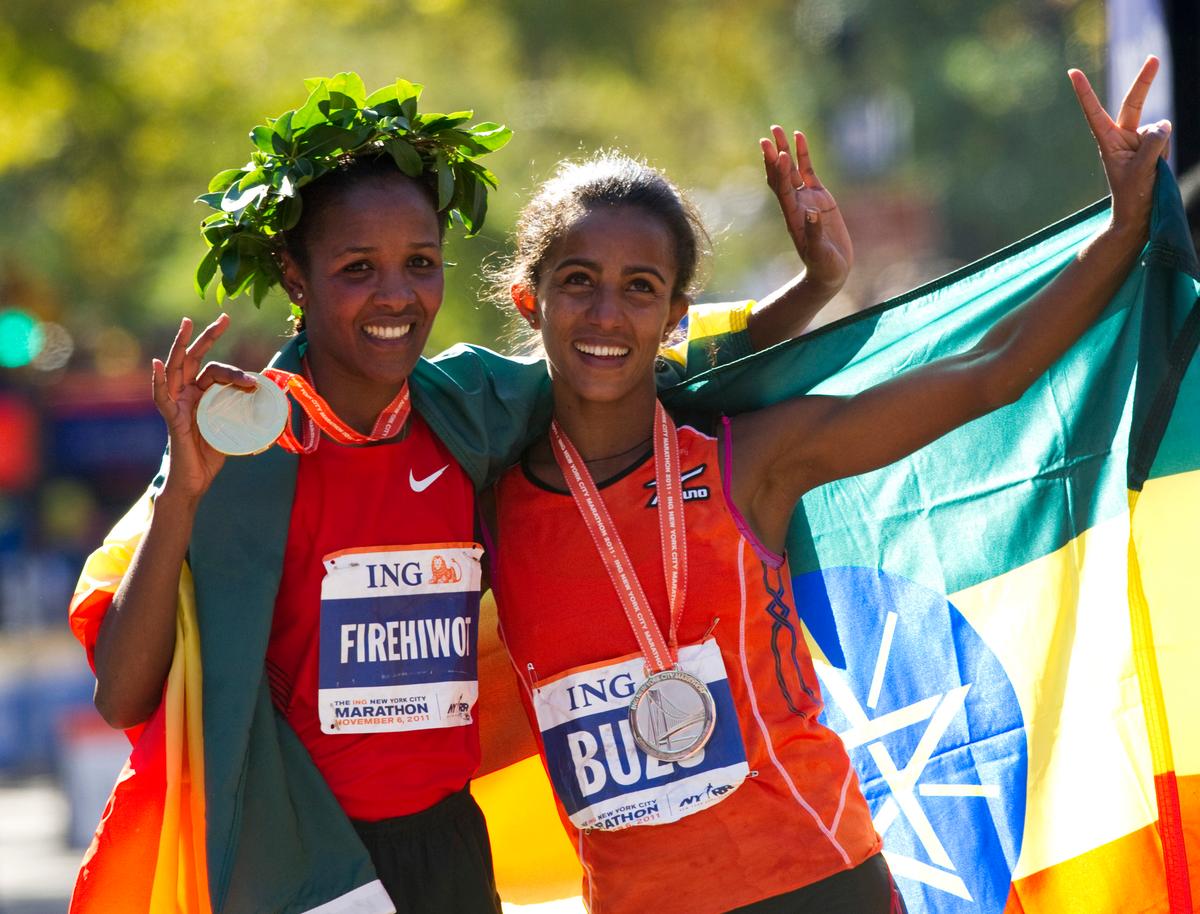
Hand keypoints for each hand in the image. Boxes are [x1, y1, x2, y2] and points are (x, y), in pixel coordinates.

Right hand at [151, 314, 256, 501]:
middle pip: (195, 359)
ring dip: (181, 345)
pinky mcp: (170, 417)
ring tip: (187, 324)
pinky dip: (158, 379)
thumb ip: (250, 421)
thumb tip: (280, 419)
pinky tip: (157, 363)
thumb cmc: (212, 455)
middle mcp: (187, 393)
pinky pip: (161, 396)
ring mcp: (176, 403)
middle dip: (208, 337)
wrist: (196, 480)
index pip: (215, 370)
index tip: (256, 380)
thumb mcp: (236, 431)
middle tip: (224, 318)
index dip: (236, 370)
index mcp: (202, 394)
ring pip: (177, 368)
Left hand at [761, 126, 852, 291]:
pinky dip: (802, 155)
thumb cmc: (824, 266)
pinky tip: (799, 137)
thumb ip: (815, 235)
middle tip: (766, 136)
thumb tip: (812, 214)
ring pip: (791, 169)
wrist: (831, 270)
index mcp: (793, 216)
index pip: (783, 190)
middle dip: (773, 156)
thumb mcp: (820, 253)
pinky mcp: (818, 195)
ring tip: (778, 129)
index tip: (777, 154)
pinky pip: (807, 171)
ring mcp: (806, 198)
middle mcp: (795, 204)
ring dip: (784, 150)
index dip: (780, 172)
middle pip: (780, 175)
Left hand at [1069, 56, 1170, 238]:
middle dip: (1146, 80)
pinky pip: (1166, 139)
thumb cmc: (1132, 195)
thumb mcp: (1142, 169)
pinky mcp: (1152, 145)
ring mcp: (1138, 140)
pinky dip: (1165, 152)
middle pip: (1134, 103)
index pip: (1094, 111)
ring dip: (1160, 149)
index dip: (1084, 92)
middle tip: (1154, 57)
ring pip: (1158, 131)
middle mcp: (1121, 136)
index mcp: (1107, 141)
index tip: (1072, 72)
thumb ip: (1153, 143)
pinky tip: (1157, 168)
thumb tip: (1162, 123)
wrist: (1138, 213)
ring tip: (1149, 170)